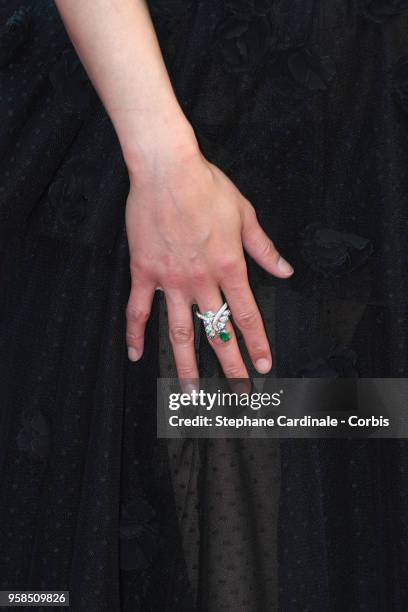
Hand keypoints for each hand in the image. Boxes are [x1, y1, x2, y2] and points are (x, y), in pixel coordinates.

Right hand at [125, 140, 293, 378]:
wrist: (167, 170)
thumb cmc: (208, 187)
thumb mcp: (245, 215)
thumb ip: (264, 249)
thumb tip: (285, 272)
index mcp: (229, 267)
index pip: (247, 315)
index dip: (257, 343)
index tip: (264, 366)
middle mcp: (201, 281)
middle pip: (217, 331)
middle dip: (230, 365)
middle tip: (238, 392)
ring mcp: (170, 281)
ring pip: (179, 331)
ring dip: (186, 364)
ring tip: (191, 392)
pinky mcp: (144, 273)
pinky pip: (138, 310)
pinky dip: (135, 334)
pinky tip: (135, 355)